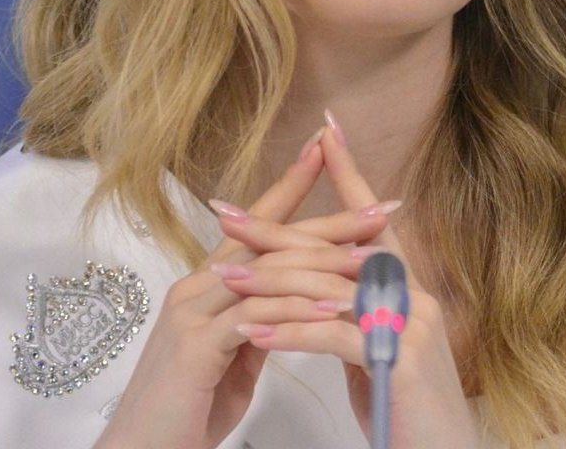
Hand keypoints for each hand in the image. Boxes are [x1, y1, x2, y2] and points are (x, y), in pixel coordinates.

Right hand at [95, 132, 392, 448]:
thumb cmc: (186, 412)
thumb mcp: (230, 358)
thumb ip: (256, 322)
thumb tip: (290, 304)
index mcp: (207, 284)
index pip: (258, 224)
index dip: (293, 186)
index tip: (329, 153)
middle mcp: (197, 286)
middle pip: (271, 238)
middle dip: (329, 219)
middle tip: (380, 204)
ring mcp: (193, 311)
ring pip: (268, 272)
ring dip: (325, 262)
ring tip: (372, 256)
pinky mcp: (195, 345)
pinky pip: (255, 315)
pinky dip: (297, 308)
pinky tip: (333, 306)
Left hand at [214, 120, 480, 448]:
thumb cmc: (409, 413)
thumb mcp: (382, 351)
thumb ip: (360, 313)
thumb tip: (327, 290)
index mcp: (408, 285)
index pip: (371, 217)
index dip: (349, 171)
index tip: (324, 130)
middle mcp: (414, 293)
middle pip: (335, 247)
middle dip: (277, 228)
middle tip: (227, 213)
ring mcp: (409, 325)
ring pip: (327, 287)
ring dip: (270, 282)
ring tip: (225, 279)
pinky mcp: (398, 362)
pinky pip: (333, 335)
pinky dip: (290, 331)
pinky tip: (255, 331)